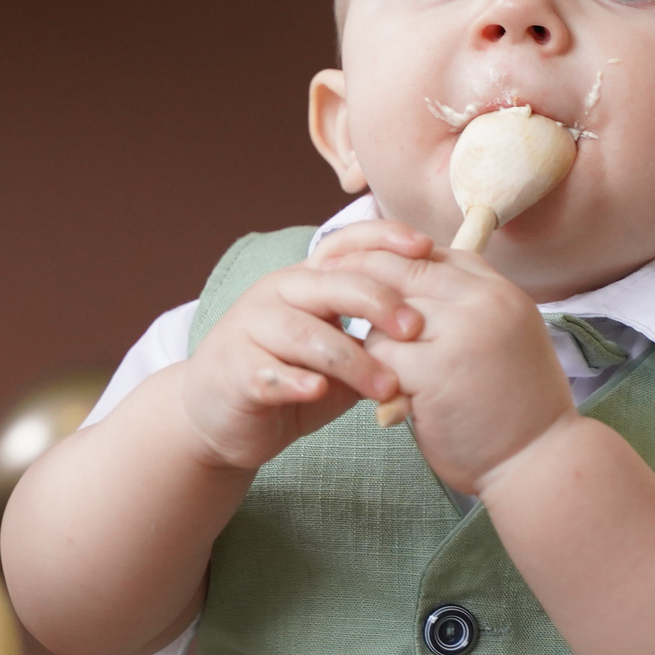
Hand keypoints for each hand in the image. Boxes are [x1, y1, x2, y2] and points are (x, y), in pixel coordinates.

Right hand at [181, 227, 429, 471]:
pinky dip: (293, 382)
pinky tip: (317, 391)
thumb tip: (435, 332)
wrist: (218, 415)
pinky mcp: (234, 371)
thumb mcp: (336, 354)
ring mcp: (250, 330)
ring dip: (351, 360)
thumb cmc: (289, 378)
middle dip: (379, 303)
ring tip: (386, 387)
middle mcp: (275, 294)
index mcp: (304, 281)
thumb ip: (371, 340)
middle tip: (416, 331)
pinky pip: (266, 373)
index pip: (344, 244)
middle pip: (331, 285)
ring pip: (304, 334)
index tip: (426, 248)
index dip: (384, 238)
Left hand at [322, 235, 573, 493]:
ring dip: (373, 343)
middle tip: (328, 289)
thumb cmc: (515, 409)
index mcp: (500, 292)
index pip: (431, 252)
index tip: (355, 266)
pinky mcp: (437, 371)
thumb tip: (406, 282)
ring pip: (382, 314)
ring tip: (389, 376)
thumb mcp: (501, 339)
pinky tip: (391, 403)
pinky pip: (379, 353)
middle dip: (358, 279)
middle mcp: (485, 302)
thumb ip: (464, 309)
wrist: (541, 464)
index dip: (388, 255)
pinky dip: (375, 376)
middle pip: (400, 269)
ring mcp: (462, 333)